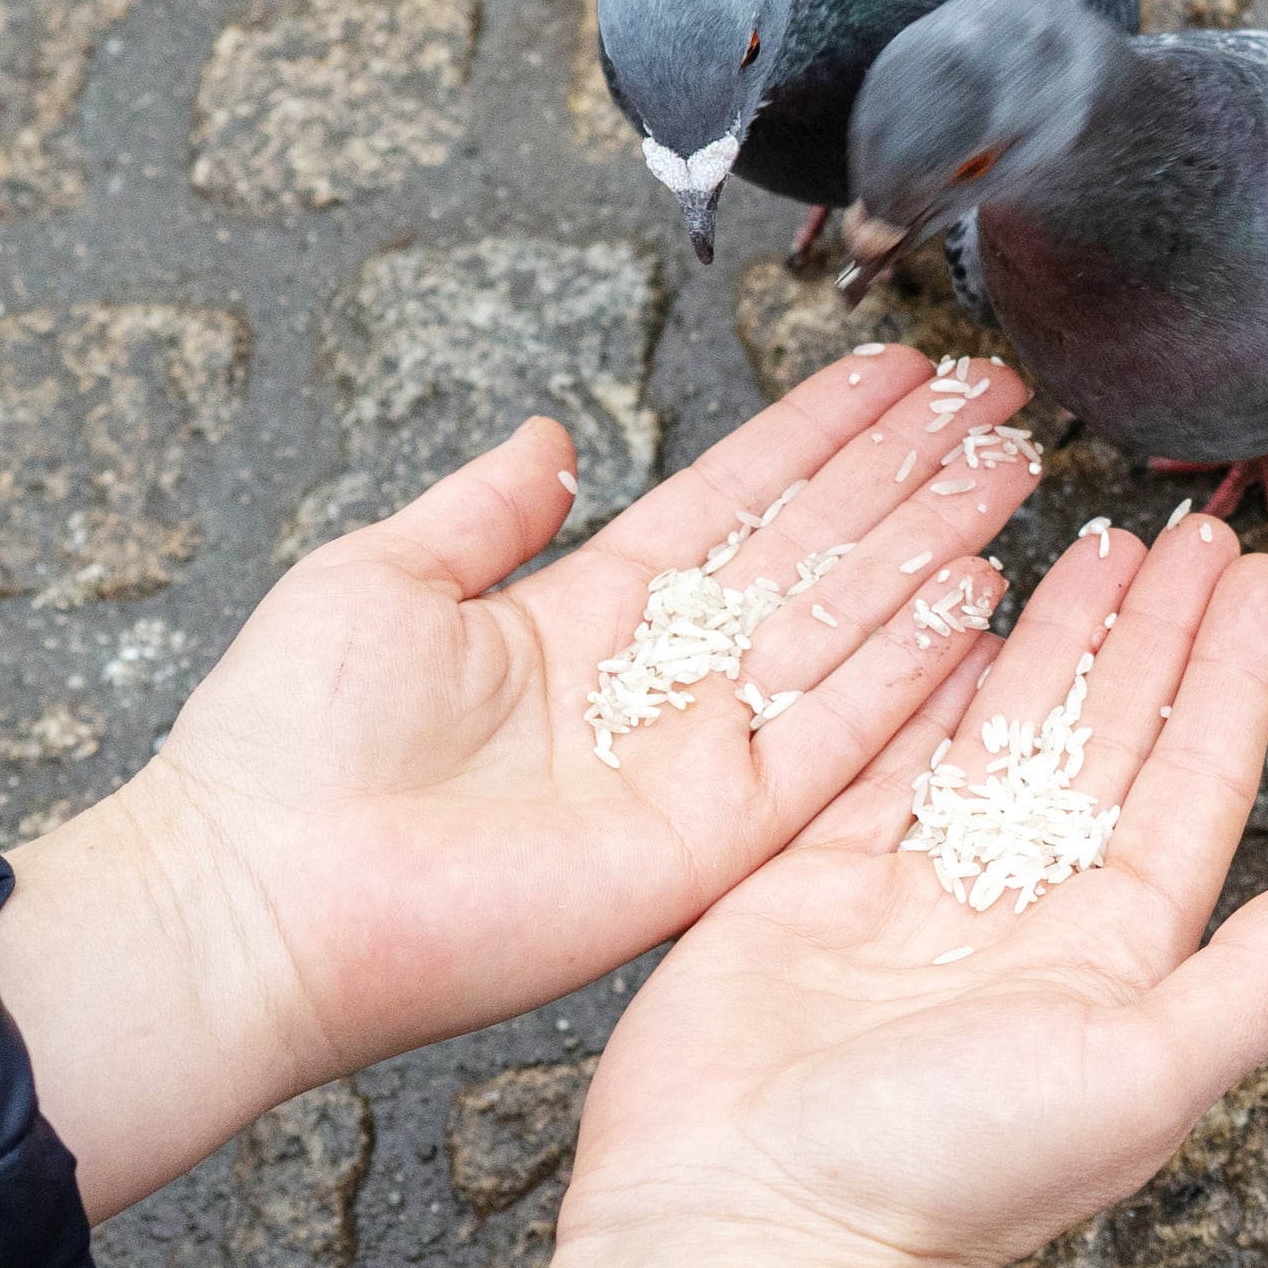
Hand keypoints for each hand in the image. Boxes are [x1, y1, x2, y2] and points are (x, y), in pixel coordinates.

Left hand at [0, 347, 1047, 1213]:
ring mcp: (694, 762)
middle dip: (910, 475)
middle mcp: (658, 685)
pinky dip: (908, 674)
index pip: (738, 503)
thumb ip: (484, 509)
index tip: (898, 373)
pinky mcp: (710, 839)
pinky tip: (974, 599)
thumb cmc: (282, 748)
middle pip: (816, 556)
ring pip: (846, 632)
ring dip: (934, 549)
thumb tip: (549, 439)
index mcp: (585, 616)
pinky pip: (833, 745)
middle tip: (997, 406)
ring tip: (1011, 470)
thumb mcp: (381, 576)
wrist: (257, 893)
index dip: (822, 434)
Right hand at [531, 511, 1267, 1267]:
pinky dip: (930, 685)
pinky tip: (966, 614)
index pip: (1195, 781)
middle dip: (1156, 632)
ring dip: (1058, 639)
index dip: (1231, 678)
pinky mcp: (815, 884)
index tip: (1265, 583)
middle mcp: (1029, 916)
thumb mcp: (1136, 1080)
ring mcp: (921, 897)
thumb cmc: (946, 1176)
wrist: (747, 1223)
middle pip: (1111, 737)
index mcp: (1118, 957)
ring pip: (1008, 733)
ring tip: (1099, 544)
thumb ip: (1250, 981)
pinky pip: (890, 758)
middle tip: (1193, 531)